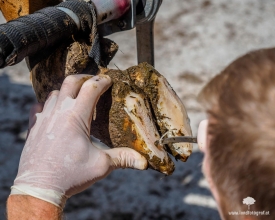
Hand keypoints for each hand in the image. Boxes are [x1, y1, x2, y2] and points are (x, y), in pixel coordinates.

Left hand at [10, 74, 147, 207]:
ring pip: (54, 93)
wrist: (39, 188)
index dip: (102, 81)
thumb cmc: (71, 175)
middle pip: (70, 82)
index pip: (91, 88)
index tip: (109, 80)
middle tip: (93, 82)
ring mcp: (43, 118)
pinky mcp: (33, 127)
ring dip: (66, 91)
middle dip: (84, 78)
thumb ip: (123, 158)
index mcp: (76, 116)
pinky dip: (47, 104)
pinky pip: (38, 107)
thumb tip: (144, 162)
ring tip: (75, 98)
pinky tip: (53, 111)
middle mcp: (58, 112)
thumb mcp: (101, 165)